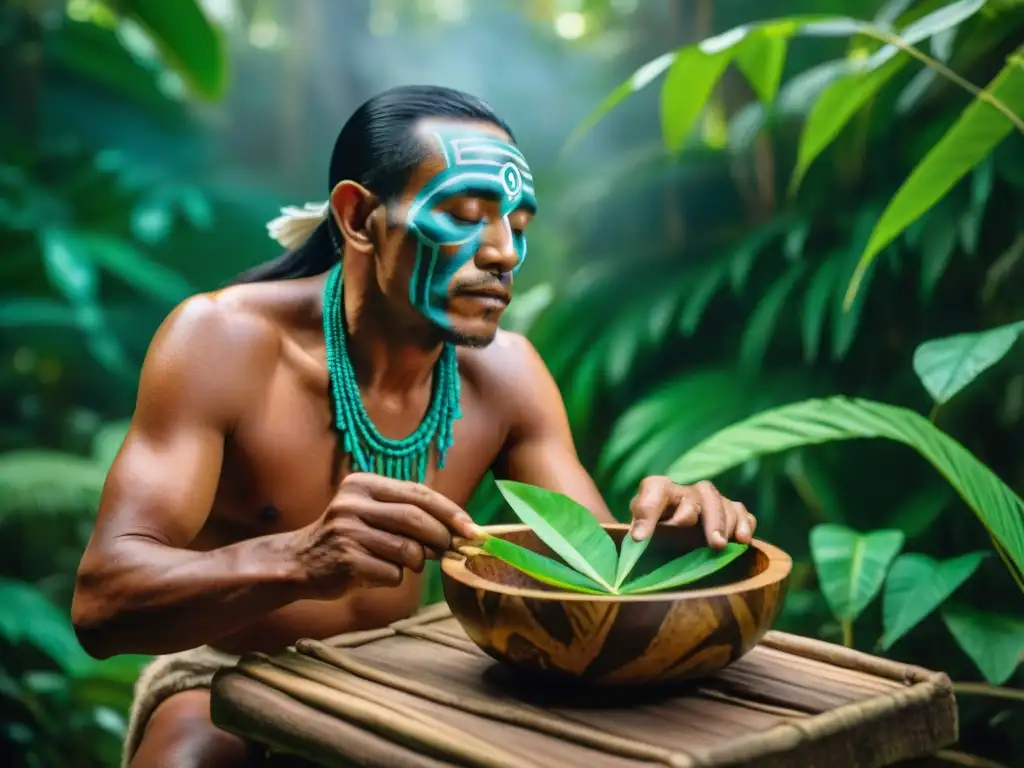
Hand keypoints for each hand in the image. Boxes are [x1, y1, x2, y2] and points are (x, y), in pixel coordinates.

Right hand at [292, 473, 479, 597]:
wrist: (299, 562)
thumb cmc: (347, 537)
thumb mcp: (370, 511)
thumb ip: (406, 513)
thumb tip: (457, 529)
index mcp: (363, 484)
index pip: (419, 493)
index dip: (450, 511)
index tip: (472, 528)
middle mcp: (353, 503)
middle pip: (416, 520)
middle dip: (441, 538)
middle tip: (450, 550)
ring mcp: (348, 532)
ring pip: (408, 550)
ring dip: (416, 562)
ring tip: (403, 562)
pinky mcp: (346, 561)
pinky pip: (392, 573)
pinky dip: (394, 577)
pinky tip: (375, 573)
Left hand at [628, 476, 755, 549]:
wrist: (666, 540)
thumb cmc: (650, 534)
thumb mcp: (637, 531)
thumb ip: (638, 529)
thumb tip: (638, 537)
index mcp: (658, 492)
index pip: (655, 489)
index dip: (648, 511)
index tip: (640, 538)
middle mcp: (687, 492)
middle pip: (703, 492)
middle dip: (709, 517)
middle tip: (713, 543)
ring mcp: (709, 501)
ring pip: (723, 502)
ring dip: (726, 523)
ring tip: (721, 546)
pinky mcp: (727, 514)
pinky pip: (741, 512)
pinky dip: (745, 524)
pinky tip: (743, 540)